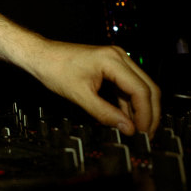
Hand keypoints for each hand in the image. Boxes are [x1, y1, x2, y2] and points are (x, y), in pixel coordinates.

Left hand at [30, 41, 160, 135]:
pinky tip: (127, 120)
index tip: (143, 133)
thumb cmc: (54, 69)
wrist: (40, 56)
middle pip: (147, 88)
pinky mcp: (112, 68)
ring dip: (140, 110)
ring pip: (140, 88)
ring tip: (138, 131)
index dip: (145, 114)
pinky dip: (129, 104)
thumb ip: (105, 113)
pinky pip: (127, 88)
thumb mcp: (79, 96)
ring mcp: (117, 61)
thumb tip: (127, 129)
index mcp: (113, 60)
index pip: (140, 90)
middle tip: (147, 134)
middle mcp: (119, 57)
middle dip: (150, 113)